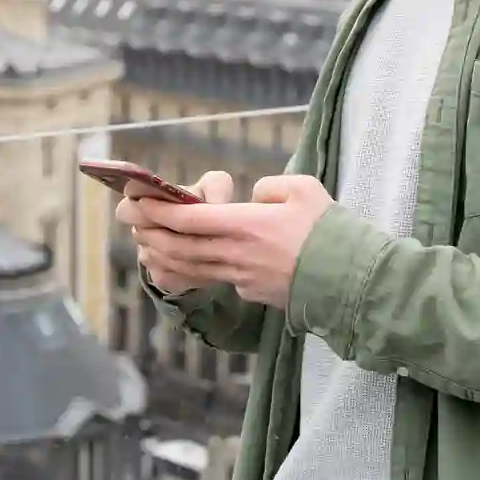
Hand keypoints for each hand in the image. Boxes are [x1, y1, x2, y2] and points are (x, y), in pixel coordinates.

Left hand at [130, 175, 334, 309]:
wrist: (351, 281)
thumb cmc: (330, 232)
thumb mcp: (304, 191)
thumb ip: (272, 186)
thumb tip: (254, 196)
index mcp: (247, 225)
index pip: (190, 219)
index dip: (159, 210)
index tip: (138, 199)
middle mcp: (237, 254)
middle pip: (180, 245)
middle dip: (150, 231)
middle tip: (129, 218)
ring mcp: (242, 278)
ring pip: (190, 266)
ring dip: (162, 254)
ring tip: (145, 242)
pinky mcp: (251, 293)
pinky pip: (210, 280)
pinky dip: (186, 272)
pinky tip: (176, 265)